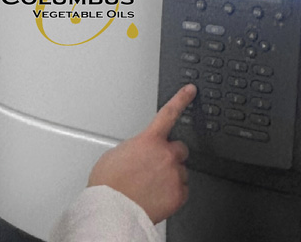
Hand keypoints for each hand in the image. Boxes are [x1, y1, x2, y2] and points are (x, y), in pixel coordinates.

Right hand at [86, 84, 196, 223]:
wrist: (114, 209)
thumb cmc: (109, 183)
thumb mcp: (116, 154)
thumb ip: (135, 148)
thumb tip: (138, 152)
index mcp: (149, 140)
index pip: (168, 113)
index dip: (181, 99)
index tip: (190, 90)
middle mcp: (165, 154)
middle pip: (179, 149)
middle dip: (171, 155)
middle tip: (156, 167)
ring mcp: (175, 174)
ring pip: (180, 172)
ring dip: (170, 176)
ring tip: (151, 186)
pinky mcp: (179, 194)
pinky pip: (181, 190)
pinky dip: (171, 193)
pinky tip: (156, 196)